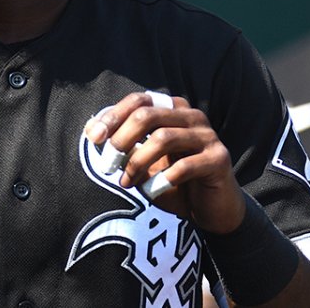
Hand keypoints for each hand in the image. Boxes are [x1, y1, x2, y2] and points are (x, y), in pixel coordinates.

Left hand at [84, 91, 246, 233]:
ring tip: (126, 181)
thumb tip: (91, 129)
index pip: (138, 100)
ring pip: (163, 138)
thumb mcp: (141, 160)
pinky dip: (161, 180)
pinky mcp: (219, 159)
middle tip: (108, 164)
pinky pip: (184, 166)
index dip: (113, 116)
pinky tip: (151, 191)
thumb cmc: (171, 181)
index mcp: (173, 109)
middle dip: (122, 139)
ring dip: (138, 162)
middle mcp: (192, 116)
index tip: (94, 138)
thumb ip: (122, 143)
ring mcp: (208, 136)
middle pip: (147, 115)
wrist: (210, 209)